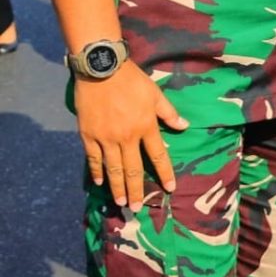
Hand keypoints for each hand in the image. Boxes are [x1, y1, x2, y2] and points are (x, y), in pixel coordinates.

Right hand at [76, 62, 187, 211]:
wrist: (101, 70)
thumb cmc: (131, 80)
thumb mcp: (155, 94)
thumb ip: (169, 113)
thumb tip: (184, 126)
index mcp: (146, 127)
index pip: (158, 155)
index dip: (164, 173)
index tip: (170, 188)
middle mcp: (126, 137)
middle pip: (133, 169)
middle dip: (136, 189)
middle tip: (139, 207)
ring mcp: (105, 138)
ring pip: (113, 168)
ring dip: (117, 187)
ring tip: (121, 202)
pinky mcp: (88, 135)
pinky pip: (93, 158)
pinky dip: (97, 171)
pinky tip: (100, 182)